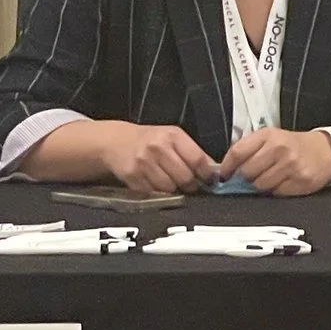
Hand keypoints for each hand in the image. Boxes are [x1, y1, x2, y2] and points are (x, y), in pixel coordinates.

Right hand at [93, 122, 218, 195]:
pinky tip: (154, 182)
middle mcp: (158, 148)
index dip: (207, 174)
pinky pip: (154, 193)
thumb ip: (193, 152)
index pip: (198, 160)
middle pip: (185, 178)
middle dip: (190, 185)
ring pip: (170, 189)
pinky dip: (157, 192)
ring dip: (173, 189)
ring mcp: (144, 163)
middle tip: (189, 183)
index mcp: (172, 136)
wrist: (117, 142)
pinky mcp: (133, 177)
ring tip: (169, 180)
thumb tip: (213, 171)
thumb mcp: (173, 138)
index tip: (209, 180)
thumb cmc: (149, 140)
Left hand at [220, 128, 330, 196]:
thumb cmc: (292, 146)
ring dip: (261, 185)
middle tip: (252, 176)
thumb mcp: (270, 138)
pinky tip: (282, 182)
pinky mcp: (301, 181)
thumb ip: (249, 149)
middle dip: (245, 178)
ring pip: (260, 185)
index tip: (224, 175)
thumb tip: (226, 169)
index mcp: (268, 135)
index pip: (237, 152)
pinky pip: (276, 193)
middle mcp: (279, 148)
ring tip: (270, 177)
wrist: (325, 151)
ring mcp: (291, 165)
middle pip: (246, 172)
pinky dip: (276, 191)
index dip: (227, 167)